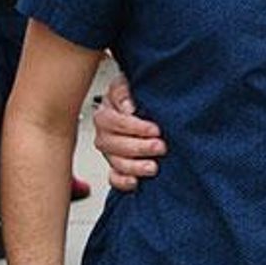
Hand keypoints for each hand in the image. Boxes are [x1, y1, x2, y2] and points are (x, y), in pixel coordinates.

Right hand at [93, 74, 166, 191]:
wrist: (148, 104)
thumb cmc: (139, 93)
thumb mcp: (132, 83)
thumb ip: (125, 91)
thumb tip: (129, 107)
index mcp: (107, 110)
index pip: (113, 121)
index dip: (133, 127)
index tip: (155, 129)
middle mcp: (104, 131)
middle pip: (112, 144)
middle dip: (139, 147)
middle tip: (160, 146)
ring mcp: (109, 149)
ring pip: (114, 162)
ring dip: (134, 166)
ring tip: (154, 167)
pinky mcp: (116, 165)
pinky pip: (113, 177)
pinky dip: (123, 181)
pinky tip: (136, 181)